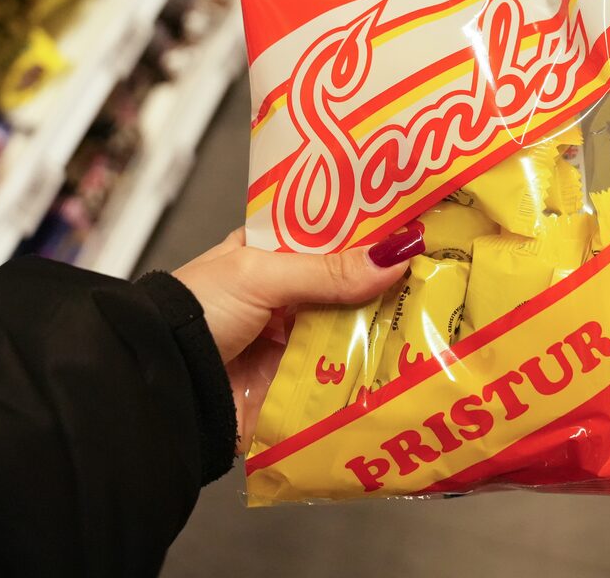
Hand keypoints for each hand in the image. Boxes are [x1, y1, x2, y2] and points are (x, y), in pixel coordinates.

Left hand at [172, 227, 422, 450]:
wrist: (165, 387)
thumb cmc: (197, 313)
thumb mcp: (261, 274)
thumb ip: (329, 270)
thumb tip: (399, 256)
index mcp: (269, 254)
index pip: (329, 234)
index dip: (369, 230)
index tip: (417, 222)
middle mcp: (286, 296)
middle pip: (349, 285)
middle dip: (389, 283)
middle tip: (444, 273)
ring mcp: (295, 341)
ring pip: (354, 330)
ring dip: (388, 328)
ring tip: (443, 316)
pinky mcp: (302, 384)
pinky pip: (345, 376)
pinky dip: (373, 372)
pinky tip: (414, 362)